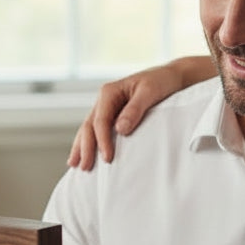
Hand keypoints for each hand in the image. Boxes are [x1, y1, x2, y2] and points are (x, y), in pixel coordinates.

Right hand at [67, 57, 214, 170]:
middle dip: (85, 147)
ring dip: (81, 146)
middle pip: (89, 126)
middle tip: (84, 168)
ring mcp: (106, 107)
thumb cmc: (160, 81)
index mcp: (109, 92)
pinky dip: (89, 142)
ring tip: (74, 164)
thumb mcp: (150, 92)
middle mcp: (104, 99)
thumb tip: (120, 129)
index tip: (107, 158)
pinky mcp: (112, 114)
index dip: (102, 141)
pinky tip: (84, 153)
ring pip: (88, 128)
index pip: (100, 120)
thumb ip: (134, 109)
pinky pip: (97, 129)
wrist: (170, 76)